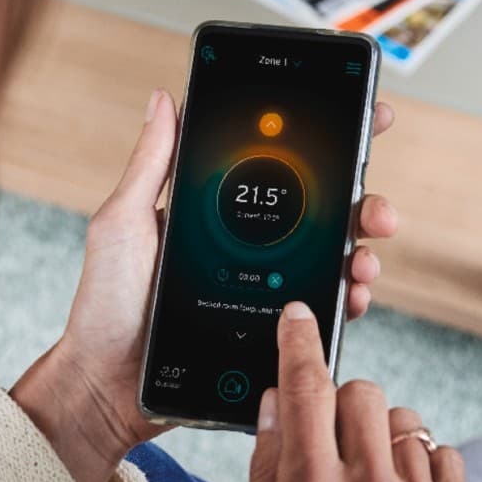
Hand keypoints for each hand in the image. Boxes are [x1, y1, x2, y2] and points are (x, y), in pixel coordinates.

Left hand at [13, 90, 399, 481]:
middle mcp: (250, 247)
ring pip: (333, 260)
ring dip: (361, 253)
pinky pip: (321, 312)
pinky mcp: (272, 330)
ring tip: (362, 260)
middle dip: (364, 204)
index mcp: (221, 214)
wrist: (106, 383)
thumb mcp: (123, 222)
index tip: (369, 118)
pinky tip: (350, 296)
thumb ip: (150, 164)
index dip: (330, 144)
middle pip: (324, 214)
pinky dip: (346, 301)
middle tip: (375, 210)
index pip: (282, 170)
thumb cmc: (106, 303)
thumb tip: (163, 98)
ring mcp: (265, 288)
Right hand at [236, 301, 472, 481]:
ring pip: (405, 422)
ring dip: (380, 438)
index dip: (299, 342)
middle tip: (327, 445)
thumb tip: (277, 405)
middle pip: (360, 394)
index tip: (299, 318)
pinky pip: (443, 456)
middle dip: (338, 407)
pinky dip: (421, 466)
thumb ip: (268, 472)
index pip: (306, 389)